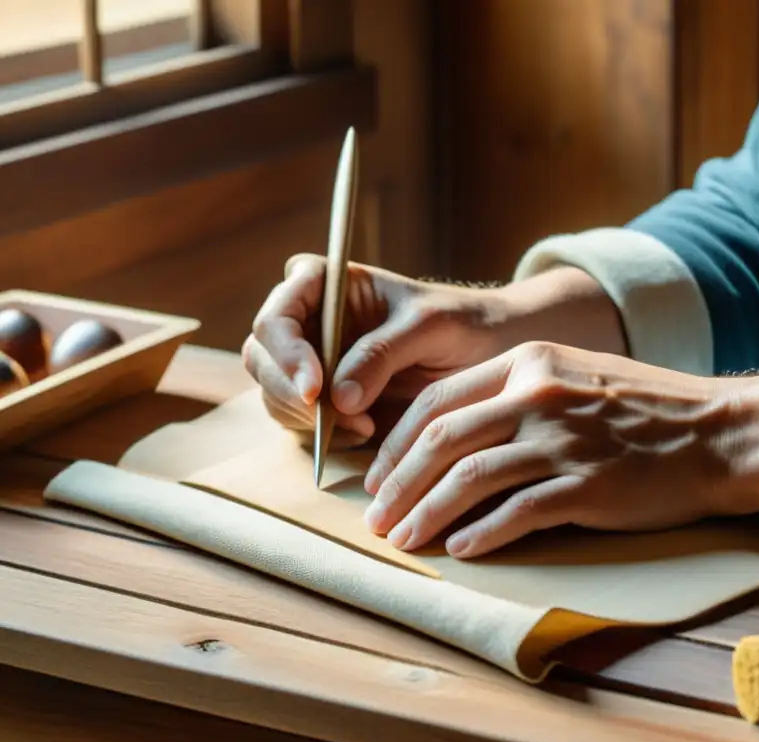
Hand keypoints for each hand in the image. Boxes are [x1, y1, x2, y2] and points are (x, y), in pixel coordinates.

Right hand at [242, 254, 511, 440]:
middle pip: (262, 356)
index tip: (315, 389)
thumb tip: (336, 397)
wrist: (485, 351)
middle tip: (331, 420)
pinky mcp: (321, 395)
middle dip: (291, 392)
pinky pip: (296, 419)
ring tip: (364, 426)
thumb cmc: (461, 322)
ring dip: (306, 418)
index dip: (286, 353)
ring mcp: (310, 357)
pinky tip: (364, 431)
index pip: (278, 314)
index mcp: (323, 282)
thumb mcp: (429, 327)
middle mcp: (308, 318)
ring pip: (273, 392)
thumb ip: (382, 354)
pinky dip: (321, 434)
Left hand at [361, 341, 758, 558]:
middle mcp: (539, 395)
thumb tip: (457, 437)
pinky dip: (482, 533)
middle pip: (442, 440)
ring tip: (403, 540)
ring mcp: (564, 440)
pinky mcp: (589, 484)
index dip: (397, 444)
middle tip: (376, 519)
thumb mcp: (576, 376)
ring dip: (426, 514)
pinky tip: (460, 550)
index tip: (378, 477)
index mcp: (529, 362)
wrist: (721, 433)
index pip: (438, 402)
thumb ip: (518, 393)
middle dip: (398, 484)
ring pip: (469, 478)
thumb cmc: (646, 408)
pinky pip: (518, 512)